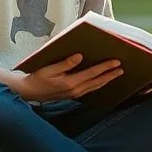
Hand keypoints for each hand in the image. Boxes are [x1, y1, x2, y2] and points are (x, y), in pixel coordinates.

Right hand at [0, 54, 121, 102]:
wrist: (29, 92)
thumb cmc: (37, 77)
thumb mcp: (49, 68)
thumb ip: (65, 63)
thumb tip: (80, 56)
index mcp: (70, 82)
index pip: (92, 73)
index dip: (105, 67)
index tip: (116, 62)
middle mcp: (75, 90)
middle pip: (97, 82)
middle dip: (110, 75)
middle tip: (122, 69)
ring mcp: (74, 94)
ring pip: (94, 87)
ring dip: (106, 81)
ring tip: (116, 75)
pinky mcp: (72, 95)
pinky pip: (89, 90)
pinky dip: (97, 85)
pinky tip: (101, 82)